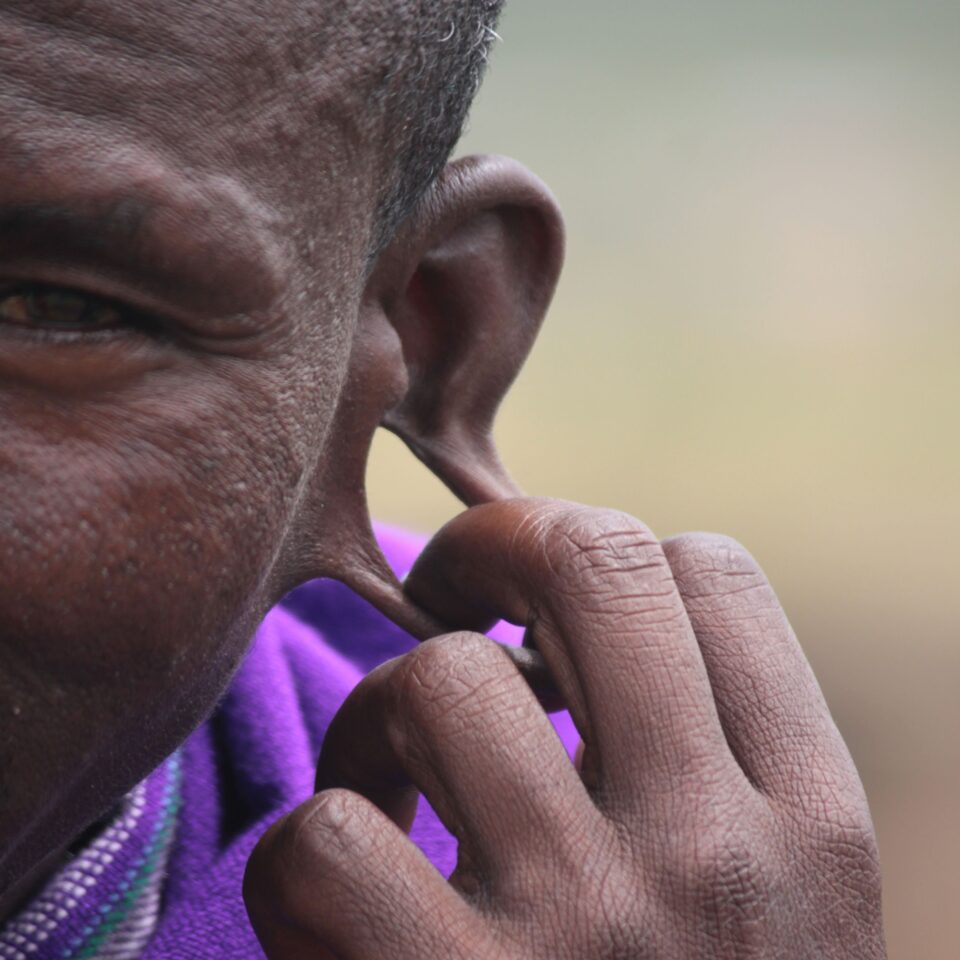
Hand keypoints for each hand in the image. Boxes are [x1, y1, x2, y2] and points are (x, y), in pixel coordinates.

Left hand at [243, 499, 885, 958]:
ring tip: (391, 786)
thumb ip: (704, 768)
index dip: (618, 553)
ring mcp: (584, 934)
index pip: (715, 574)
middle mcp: (717, 859)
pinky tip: (335, 907)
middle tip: (452, 591)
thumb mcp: (767, 914)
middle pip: (595, 564)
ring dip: (384, 711)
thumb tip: (569, 630)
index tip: (557, 601)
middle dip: (499, 543)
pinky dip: (309, 849)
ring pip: (444, 679)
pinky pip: (331, 835)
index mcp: (812, 828)